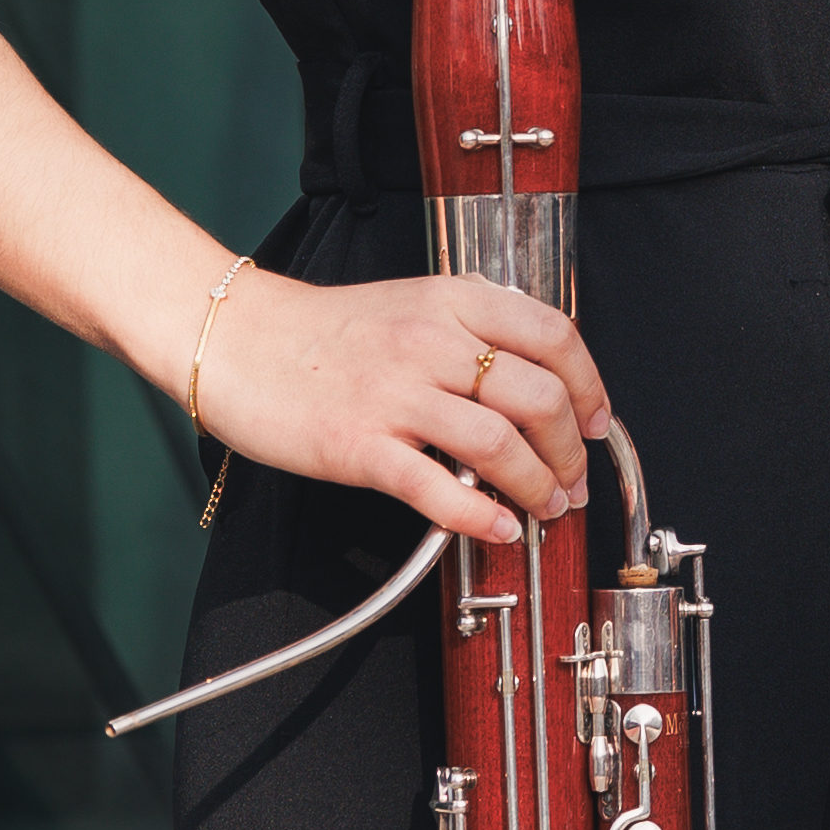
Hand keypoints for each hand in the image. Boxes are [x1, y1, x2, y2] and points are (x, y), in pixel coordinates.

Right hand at [189, 264, 610, 545]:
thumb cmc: (323, 331)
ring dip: (538, 488)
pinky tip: (497, 528)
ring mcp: (395, 394)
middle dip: (570, 453)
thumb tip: (536, 377)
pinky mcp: (359, 444)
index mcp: (452, 302)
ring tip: (544, 509)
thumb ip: (472, 329)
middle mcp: (431, 342)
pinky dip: (481, 515)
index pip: (554, 338)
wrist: (234, 340)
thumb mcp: (411, 303)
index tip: (595, 423)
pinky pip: (438, 487)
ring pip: (501, 445)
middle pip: (539, 398)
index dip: (589, 387)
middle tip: (571, 481)